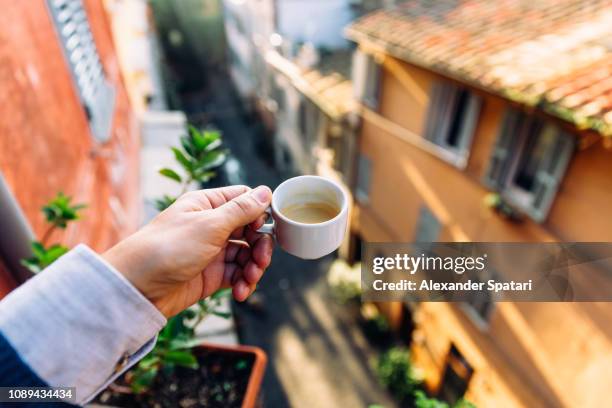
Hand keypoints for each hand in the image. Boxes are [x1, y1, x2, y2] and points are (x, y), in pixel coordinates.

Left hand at [102, 185, 273, 317]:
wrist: (137, 288)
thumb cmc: (167, 248)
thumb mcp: (209, 225)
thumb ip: (241, 210)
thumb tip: (266, 191)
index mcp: (207, 205)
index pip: (244, 201)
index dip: (259, 213)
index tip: (263, 228)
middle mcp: (211, 225)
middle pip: (250, 230)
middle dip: (260, 246)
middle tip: (260, 261)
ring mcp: (212, 251)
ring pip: (246, 255)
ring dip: (253, 268)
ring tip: (248, 280)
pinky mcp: (211, 275)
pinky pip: (236, 275)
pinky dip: (243, 283)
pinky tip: (240, 292)